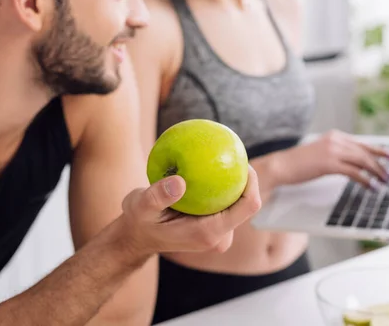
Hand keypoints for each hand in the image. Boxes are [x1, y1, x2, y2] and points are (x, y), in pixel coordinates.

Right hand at [120, 166, 261, 256]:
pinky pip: (225, 201)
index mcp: (208, 233)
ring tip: (227, 154)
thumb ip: (157, 196)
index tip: (243, 160)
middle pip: (247, 204)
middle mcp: (218, 236)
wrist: (135, 237)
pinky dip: (223, 183)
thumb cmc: (138, 222)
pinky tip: (216, 162)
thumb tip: (179, 181)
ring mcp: (216, 232)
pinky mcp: (212, 225)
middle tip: (234, 152)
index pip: (247, 207)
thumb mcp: (139, 207)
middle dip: (246, 178)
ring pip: (238, 203)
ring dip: (235, 181)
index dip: (253, 183)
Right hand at [281, 130, 388, 189]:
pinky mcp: (329, 164)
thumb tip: (352, 164)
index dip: (378, 150)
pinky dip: (365, 180)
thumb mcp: (320, 153)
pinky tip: (371, 187)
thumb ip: (336, 153)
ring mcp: (332, 151)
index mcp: (334, 136)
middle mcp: (335, 140)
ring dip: (376, 172)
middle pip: (365, 151)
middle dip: (380, 164)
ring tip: (384, 182)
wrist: (281, 165)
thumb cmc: (298, 163)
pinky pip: (354, 172)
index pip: (361, 143)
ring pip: (362, 160)